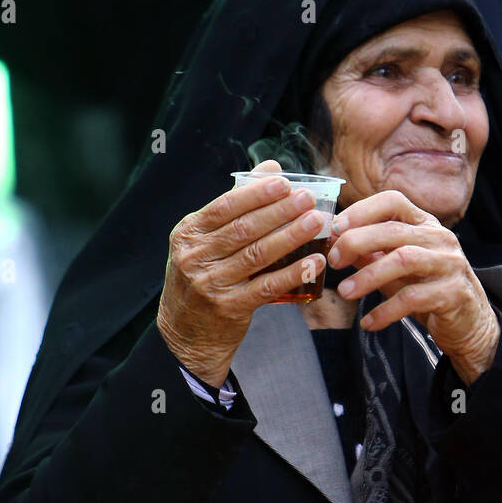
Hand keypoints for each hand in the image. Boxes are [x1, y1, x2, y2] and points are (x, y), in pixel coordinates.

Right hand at [156, 159, 328, 386]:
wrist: (185, 334)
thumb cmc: (201, 279)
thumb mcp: (204, 242)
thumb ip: (235, 205)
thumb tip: (271, 168)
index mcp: (188, 234)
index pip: (225, 207)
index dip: (257, 194)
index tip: (284, 183)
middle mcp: (195, 257)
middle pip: (244, 229)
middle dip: (280, 211)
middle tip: (308, 199)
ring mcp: (211, 284)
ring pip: (258, 255)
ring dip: (291, 237)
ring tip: (316, 223)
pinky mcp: (229, 308)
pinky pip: (266, 287)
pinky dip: (292, 273)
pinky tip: (313, 262)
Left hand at [326, 190, 499, 383]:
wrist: (469, 323)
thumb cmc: (428, 290)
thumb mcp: (397, 269)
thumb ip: (372, 254)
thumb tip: (336, 243)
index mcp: (425, 225)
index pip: (393, 201)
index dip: (362, 210)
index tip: (336, 227)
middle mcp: (440, 238)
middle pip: (393, 230)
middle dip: (357, 242)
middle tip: (333, 261)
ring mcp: (449, 264)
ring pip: (403, 260)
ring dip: (368, 276)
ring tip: (345, 292)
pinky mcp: (453, 293)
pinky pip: (412, 298)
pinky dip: (385, 312)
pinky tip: (368, 323)